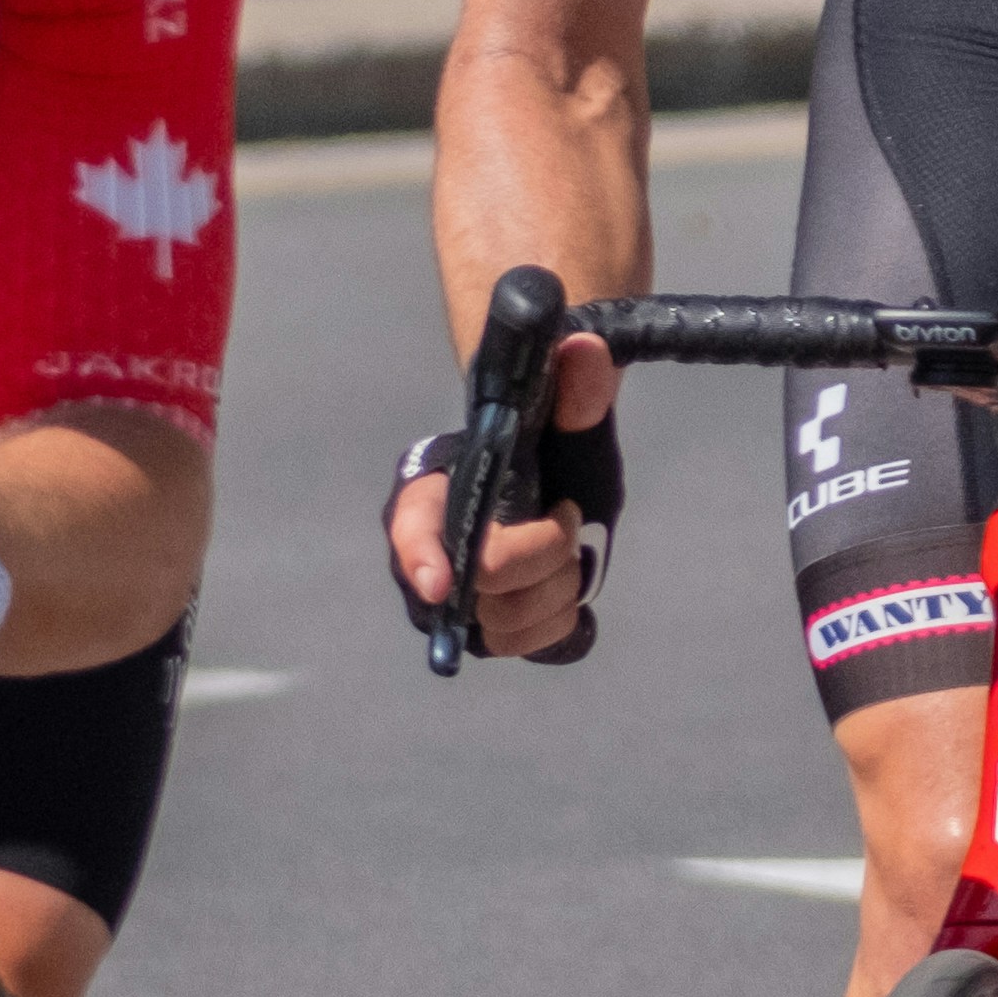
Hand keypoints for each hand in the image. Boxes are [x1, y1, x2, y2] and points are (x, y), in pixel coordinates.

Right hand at [384, 329, 620, 662]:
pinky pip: (524, 645)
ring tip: (568, 549)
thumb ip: (573, 389)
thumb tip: (585, 350)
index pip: (412, 526)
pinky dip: (559, 619)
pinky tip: (564, 584)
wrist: (551, 480)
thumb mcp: (560, 417)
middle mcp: (428, 555)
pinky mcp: (487, 632)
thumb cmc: (540, 446)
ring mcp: (455, 602)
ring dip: (557, 586)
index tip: (441, 583)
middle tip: (565, 517)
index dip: (421, 557)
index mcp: (428, 493)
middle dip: (543, 552)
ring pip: (507, 620)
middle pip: (483, 576)